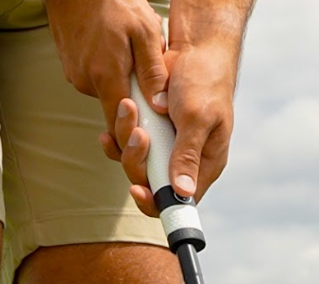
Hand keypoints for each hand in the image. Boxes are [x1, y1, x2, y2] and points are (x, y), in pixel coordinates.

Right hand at [46, 0, 170, 135]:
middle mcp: (86, 82)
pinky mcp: (71, 67)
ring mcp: (75, 75)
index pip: (120, 124)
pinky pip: (96, 79)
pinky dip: (110, 70)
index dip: (134, 133)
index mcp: (105, 76)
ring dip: (123, 80)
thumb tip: (160, 104)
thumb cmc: (111, 0)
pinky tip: (116, 48)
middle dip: (135, 97)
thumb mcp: (144, 30)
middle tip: (146, 71)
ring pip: (107, 91)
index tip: (149, 132)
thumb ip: (153, 70)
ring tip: (131, 51)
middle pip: (116, 108)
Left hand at [102, 36, 238, 215]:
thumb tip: (183, 192)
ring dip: (124, 141)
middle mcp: (185, 161)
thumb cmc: (206, 80)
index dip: (155, 201)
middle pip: (150, 183)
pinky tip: (112, 122)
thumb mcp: (197, 117)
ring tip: (127, 110)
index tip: (137, 188)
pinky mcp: (152, 131)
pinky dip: (118, 134)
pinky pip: (128, 144)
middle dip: (136, 160)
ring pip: (136, 163)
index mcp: (204, 164)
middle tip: (138, 133)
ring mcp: (167, 147)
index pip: (179, 201)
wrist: (197, 47)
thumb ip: (187, 155)